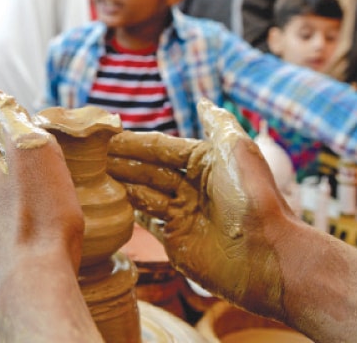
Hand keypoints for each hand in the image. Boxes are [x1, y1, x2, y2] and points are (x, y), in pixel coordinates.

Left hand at [0, 88, 99, 340]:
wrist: (30, 288)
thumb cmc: (40, 219)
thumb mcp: (36, 151)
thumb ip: (14, 121)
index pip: (5, 150)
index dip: (32, 158)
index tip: (51, 172)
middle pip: (1, 183)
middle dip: (22, 188)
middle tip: (53, 201)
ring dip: (19, 217)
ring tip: (47, 230)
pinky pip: (1, 244)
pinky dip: (17, 244)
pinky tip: (36, 251)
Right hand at [107, 98, 293, 317]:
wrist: (267, 254)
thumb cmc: (253, 198)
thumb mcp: (237, 149)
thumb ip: (217, 123)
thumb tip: (203, 102)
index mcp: (205, 162)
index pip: (160, 148)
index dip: (134, 142)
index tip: (106, 136)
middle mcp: (191, 187)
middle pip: (147, 170)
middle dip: (121, 161)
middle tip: (89, 156)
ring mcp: (182, 214)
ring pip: (143, 193)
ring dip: (120, 183)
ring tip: (92, 175)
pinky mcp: (175, 241)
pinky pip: (146, 222)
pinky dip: (128, 211)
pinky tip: (109, 202)